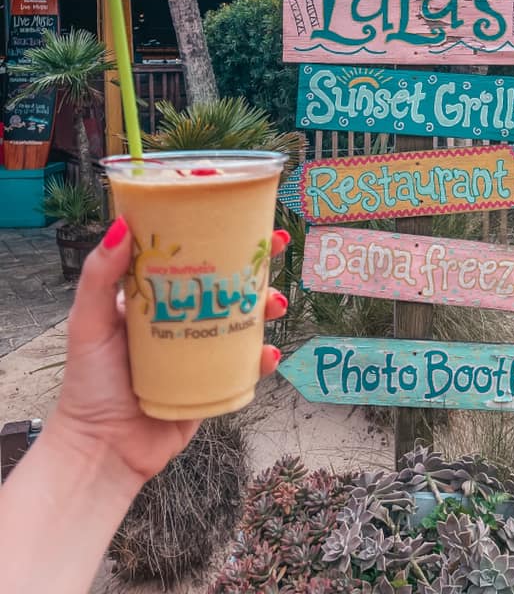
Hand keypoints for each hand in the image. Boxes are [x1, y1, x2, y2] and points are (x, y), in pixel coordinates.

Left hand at [50, 216, 289, 487]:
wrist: (103, 450)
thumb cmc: (88, 384)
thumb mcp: (88, 323)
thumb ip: (99, 277)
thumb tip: (120, 225)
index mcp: (154, 297)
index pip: (190, 255)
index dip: (217, 233)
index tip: (242, 214)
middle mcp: (182, 319)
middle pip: (226, 282)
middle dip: (255, 264)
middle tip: (274, 249)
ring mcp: (200, 350)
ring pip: (243, 319)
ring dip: (266, 306)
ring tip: (275, 304)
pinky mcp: (214, 382)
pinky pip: (246, 365)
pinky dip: (263, 358)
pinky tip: (269, 353)